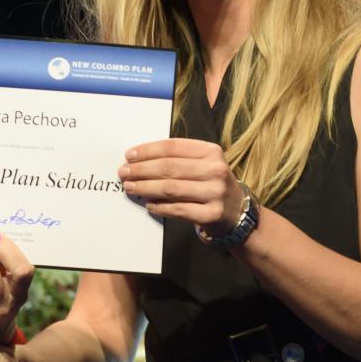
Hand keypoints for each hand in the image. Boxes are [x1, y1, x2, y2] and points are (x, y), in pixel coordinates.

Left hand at [119, 138, 245, 235]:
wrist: (237, 213)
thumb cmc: (211, 185)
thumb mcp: (204, 165)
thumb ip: (178, 159)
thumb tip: (140, 160)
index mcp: (211, 152)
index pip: (173, 147)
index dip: (148, 150)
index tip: (130, 155)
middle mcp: (215, 170)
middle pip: (169, 167)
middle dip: (141, 169)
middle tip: (124, 173)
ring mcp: (215, 193)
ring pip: (171, 188)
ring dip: (146, 187)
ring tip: (130, 187)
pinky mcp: (211, 214)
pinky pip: (178, 209)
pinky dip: (160, 207)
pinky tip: (148, 204)